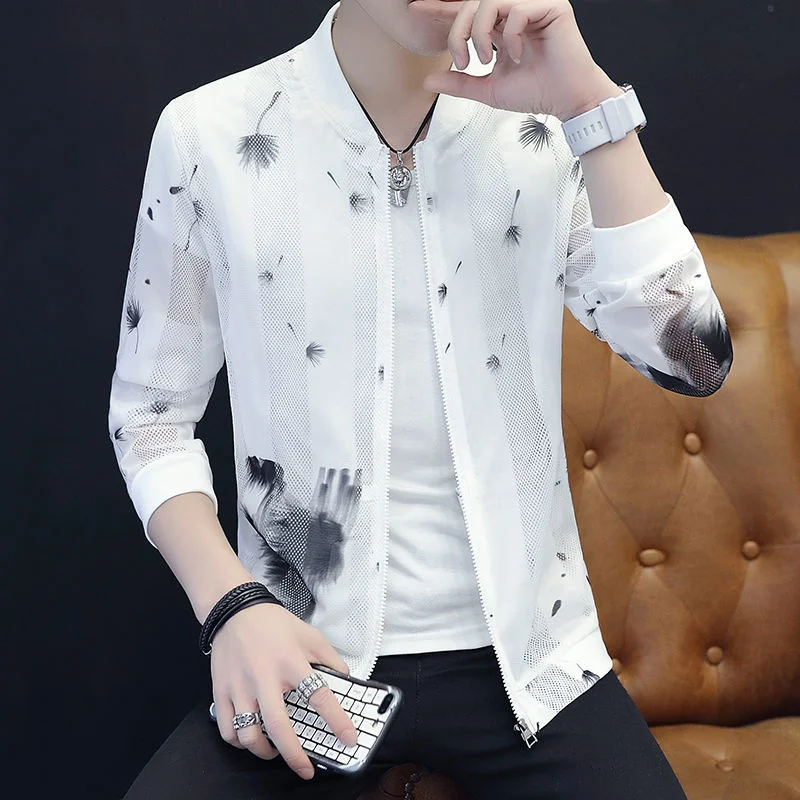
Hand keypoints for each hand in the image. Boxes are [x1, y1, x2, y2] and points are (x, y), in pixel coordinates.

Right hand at [209, 602, 357, 779]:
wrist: (235, 611)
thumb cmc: (273, 624)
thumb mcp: (310, 635)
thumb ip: (330, 658)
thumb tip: (346, 679)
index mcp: (291, 663)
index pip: (319, 696)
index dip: (337, 721)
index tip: (349, 739)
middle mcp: (265, 678)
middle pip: (279, 727)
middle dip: (294, 756)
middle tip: (306, 770)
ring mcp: (240, 687)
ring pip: (249, 735)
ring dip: (264, 751)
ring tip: (275, 751)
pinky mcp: (221, 692)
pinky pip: (227, 729)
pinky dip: (239, 742)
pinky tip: (251, 738)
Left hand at [410, 0, 620, 120]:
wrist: (566, 101)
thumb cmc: (536, 92)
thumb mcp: (488, 89)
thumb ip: (459, 82)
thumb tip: (429, 80)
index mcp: (500, 28)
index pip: (466, 12)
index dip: (441, 10)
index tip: (416, 10)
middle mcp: (514, 13)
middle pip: (472, 4)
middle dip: (459, 32)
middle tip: (464, 60)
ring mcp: (533, 7)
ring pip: (491, 2)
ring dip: (480, 34)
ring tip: (487, 60)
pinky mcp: (551, 6)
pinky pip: (518, 9)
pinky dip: (511, 36)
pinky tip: (518, 55)